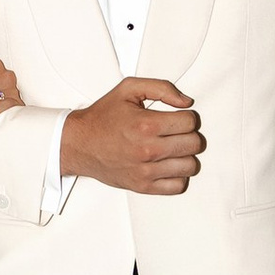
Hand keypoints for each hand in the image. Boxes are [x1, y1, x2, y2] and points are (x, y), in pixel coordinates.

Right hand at [60, 73, 202, 195]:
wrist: (79, 144)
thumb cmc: (103, 117)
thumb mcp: (128, 90)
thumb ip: (161, 88)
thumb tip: (186, 102)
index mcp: (146, 125)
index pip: (190, 122)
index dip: (187, 117)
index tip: (177, 118)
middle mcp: (147, 150)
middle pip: (194, 144)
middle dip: (189, 134)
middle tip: (176, 132)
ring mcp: (146, 171)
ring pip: (190, 166)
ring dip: (185, 155)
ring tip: (172, 148)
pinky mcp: (143, 186)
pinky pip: (178, 186)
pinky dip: (178, 175)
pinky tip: (167, 164)